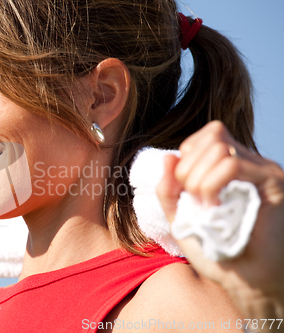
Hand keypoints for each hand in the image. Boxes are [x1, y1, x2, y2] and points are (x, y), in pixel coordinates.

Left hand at [156, 121, 283, 324]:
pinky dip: (212, 186)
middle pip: (211, 136)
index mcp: (229, 165)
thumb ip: (168, 189)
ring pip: (219, 148)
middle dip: (188, 169)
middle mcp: (249, 162)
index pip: (206, 135)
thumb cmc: (216, 251)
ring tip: (206, 208)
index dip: (187, 156)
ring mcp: (262, 171)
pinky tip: (214, 209)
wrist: (245, 281)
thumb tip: (168, 156)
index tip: (185, 189)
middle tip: (193, 200)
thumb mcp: (180, 218)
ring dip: (198, 180)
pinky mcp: (272, 183)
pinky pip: (232, 165)